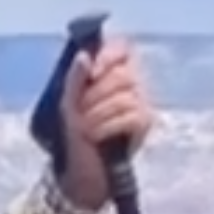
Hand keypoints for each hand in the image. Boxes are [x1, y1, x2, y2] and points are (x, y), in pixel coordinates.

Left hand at [53, 35, 159, 210]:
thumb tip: (84, 56)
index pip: (123, 48)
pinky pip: (130, 116)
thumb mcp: (68, 102)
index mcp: (114, 71)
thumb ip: (75, 78)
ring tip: (85, 128)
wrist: (82, 165)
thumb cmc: (76, 129)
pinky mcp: (145, 122)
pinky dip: (107, 126)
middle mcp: (133, 83)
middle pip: (122, 75)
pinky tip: (96, 135)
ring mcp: (142, 102)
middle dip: (95, 94)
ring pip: (124, 98)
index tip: (93, 72)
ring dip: (97, 114)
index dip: (109, 55)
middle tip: (79, 112)